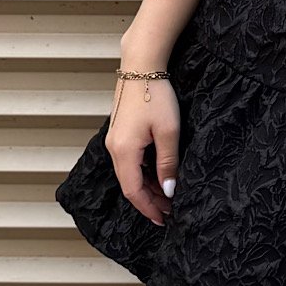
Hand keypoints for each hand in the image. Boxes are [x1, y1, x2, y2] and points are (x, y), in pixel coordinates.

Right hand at [105, 71, 179, 226]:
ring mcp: (115, 141)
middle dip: (150, 201)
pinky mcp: (120, 133)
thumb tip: (168, 191)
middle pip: (130, 185)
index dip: (149, 208)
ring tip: (168, 196)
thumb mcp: (168, 133)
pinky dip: (144, 172)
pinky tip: (160, 174)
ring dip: (148, 187)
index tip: (164, 220)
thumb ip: (168, 164)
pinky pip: (130, 161)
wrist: (141, 65)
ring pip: (130, 173)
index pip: (134, 192)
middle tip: (170, 211)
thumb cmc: (156, 96)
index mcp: (123, 152)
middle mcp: (114, 149)